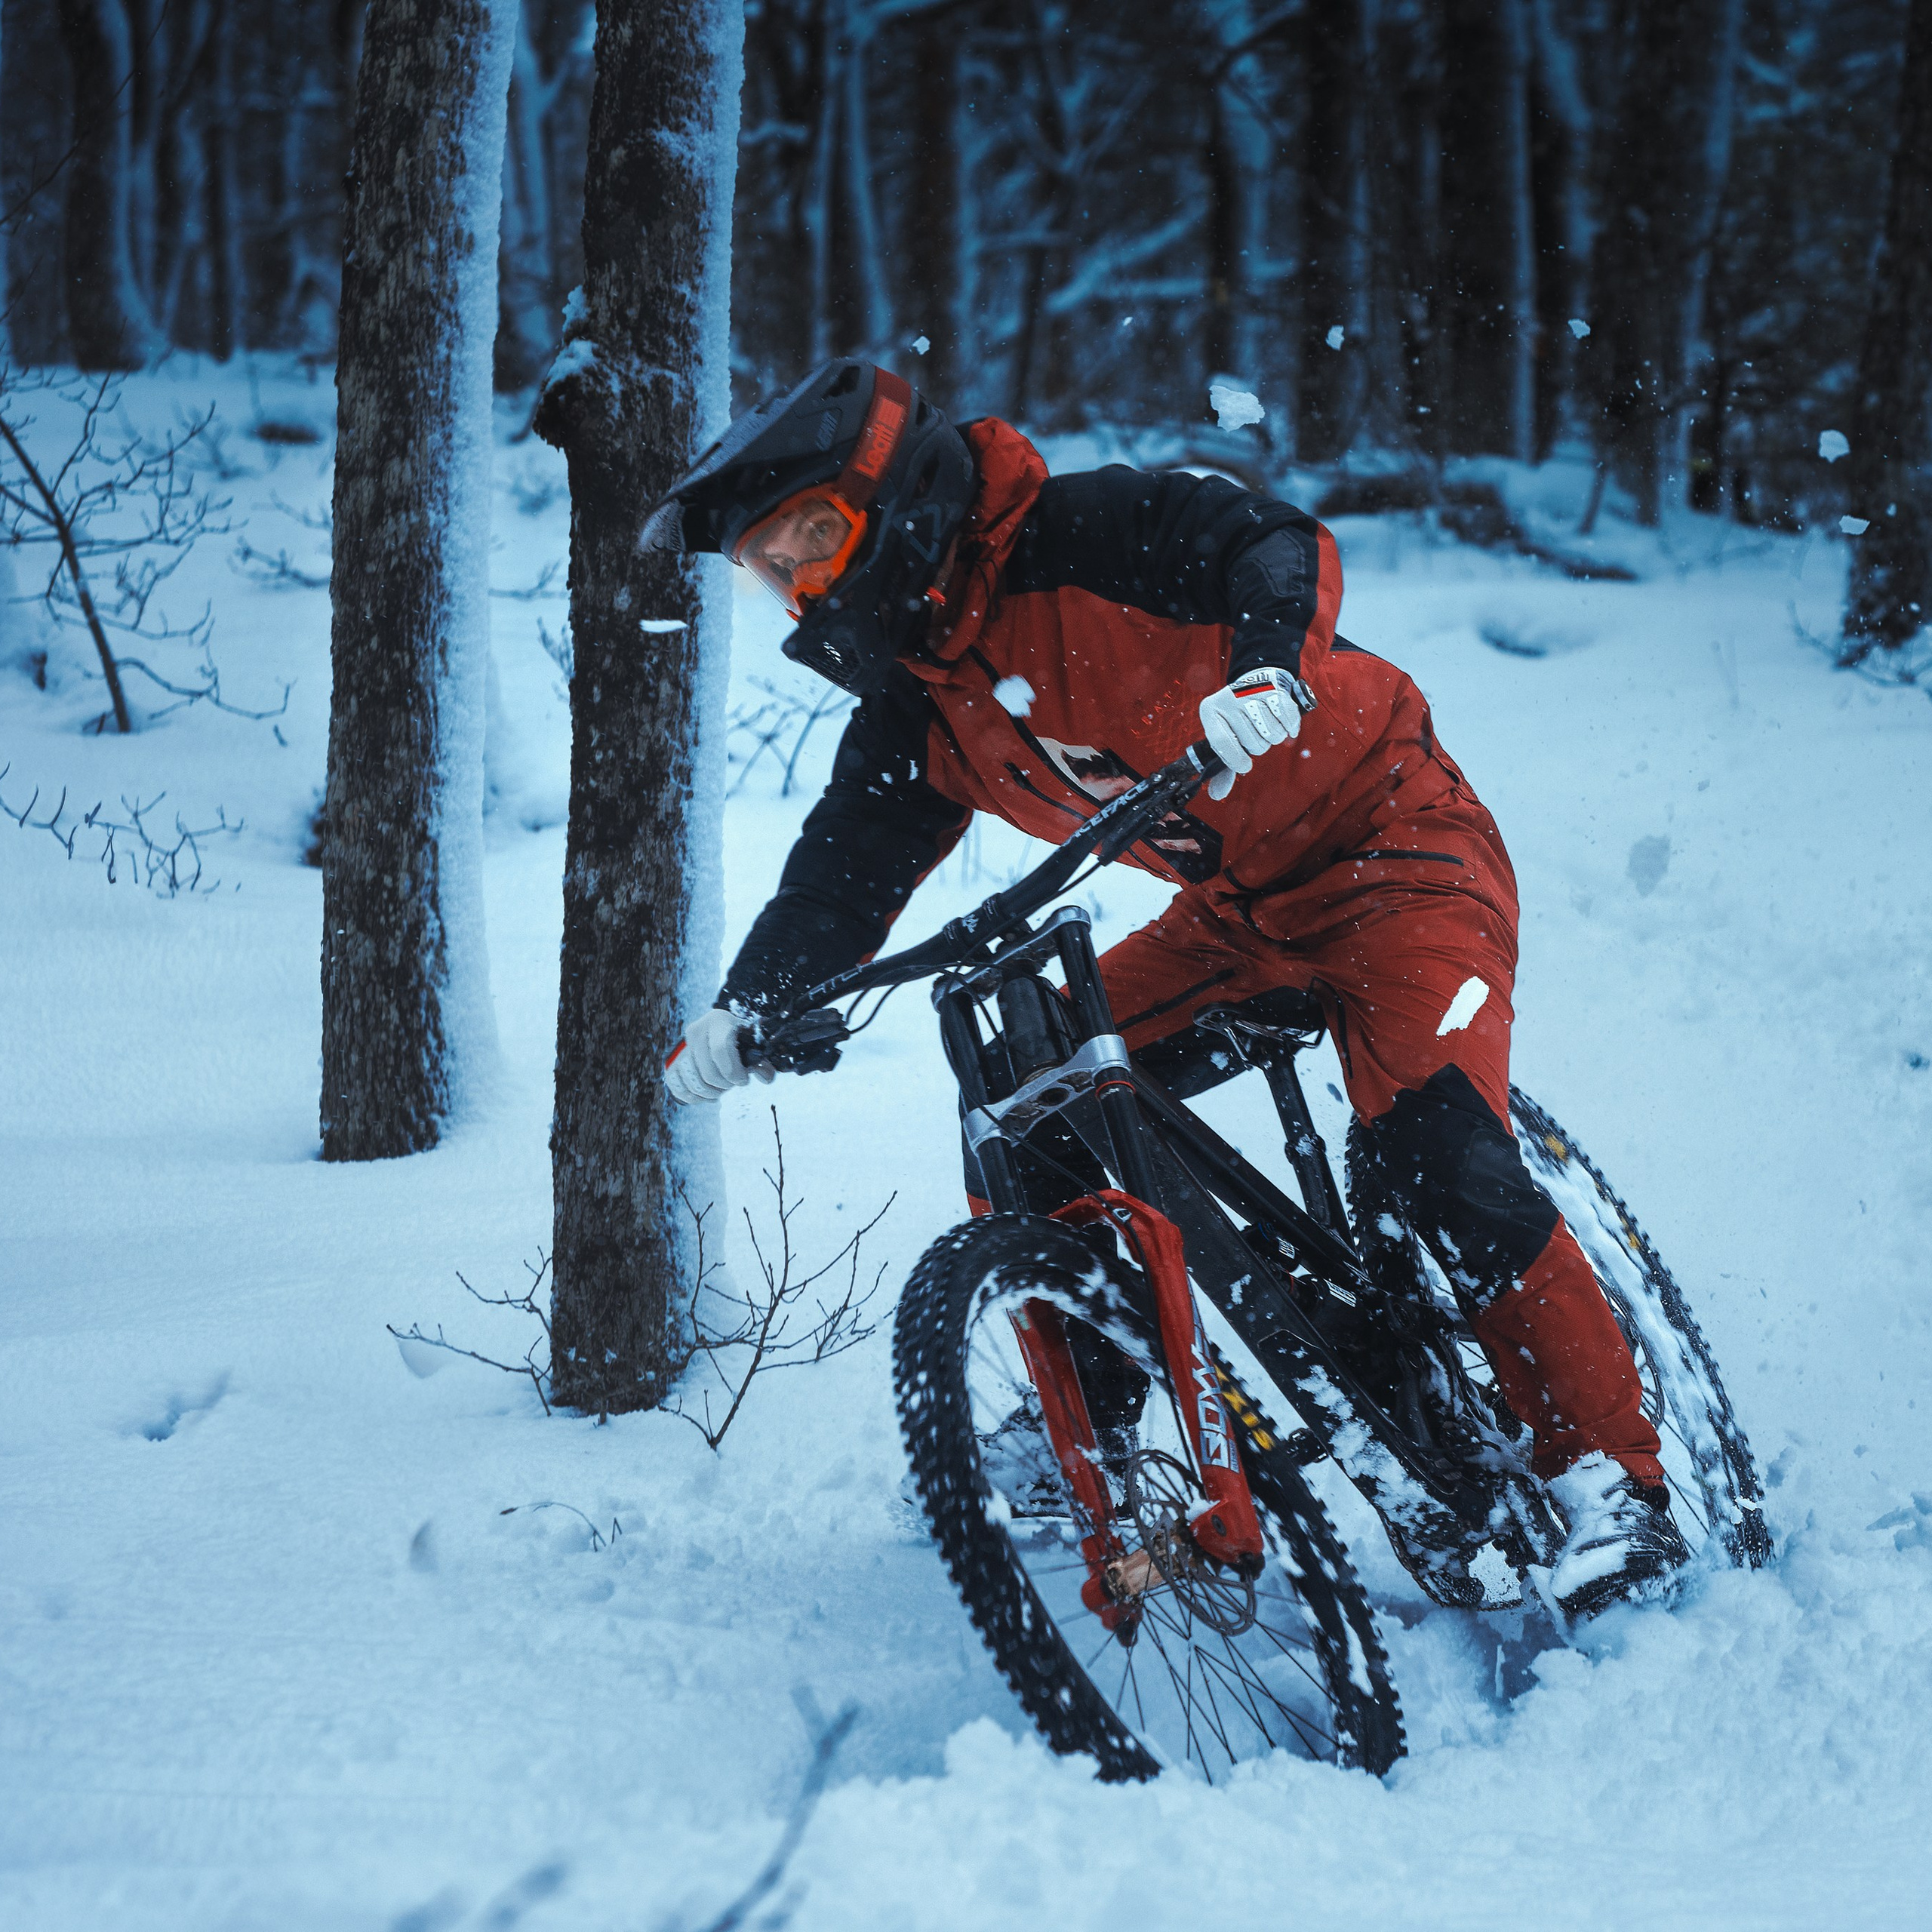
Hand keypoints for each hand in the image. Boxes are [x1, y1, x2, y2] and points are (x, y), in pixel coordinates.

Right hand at [664, 1006, 773, 1103]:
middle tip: (732, 1084)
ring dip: (709, 1093)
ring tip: (719, 1090)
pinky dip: (691, 1096)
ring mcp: (681, 1046)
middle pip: (708, 1072)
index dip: (733, 1072)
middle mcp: (696, 1031)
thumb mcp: (752, 1045)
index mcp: (718, 1021)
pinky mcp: (671, 1061)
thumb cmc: (738, 1040)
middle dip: (724, 1086)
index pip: (721, 1050)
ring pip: (692, 1081)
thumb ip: (761, 1063)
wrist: (718, 1031)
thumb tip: (766, 1078)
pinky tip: (703, 1095)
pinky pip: (676, 1084)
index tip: (742, 1080)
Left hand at [1199, 667, 1312, 799]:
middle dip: (1257, 745)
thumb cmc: (1238, 720)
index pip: (1221, 741)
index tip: (1245, 765)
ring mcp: (1251, 691)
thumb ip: (1224, 768)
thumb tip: (1217, 795)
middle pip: (1252, 742)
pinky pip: (1287, 718)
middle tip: (1254, 733)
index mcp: (1210, 711)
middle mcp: (1228, 699)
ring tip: (1266, 725)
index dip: (1234, 758)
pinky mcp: (1274, 688)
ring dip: (1274, 736)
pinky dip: (1290, 727)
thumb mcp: (1226, 739)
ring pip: (1272, 734)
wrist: (1255, 683)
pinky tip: (1284, 723)